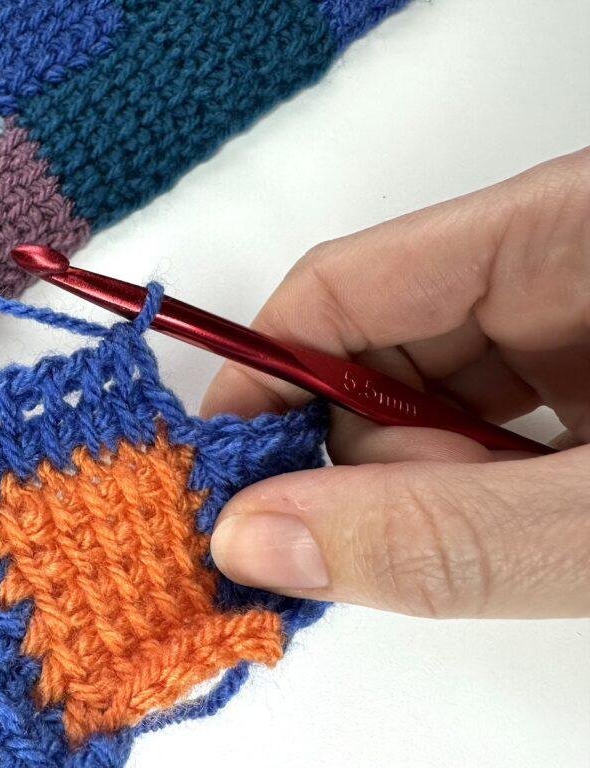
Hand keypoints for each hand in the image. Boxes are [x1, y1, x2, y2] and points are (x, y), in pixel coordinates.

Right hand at [204, 149, 589, 618]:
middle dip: (368, 459)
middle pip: (376, 346)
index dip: (261, 382)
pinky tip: (525, 522)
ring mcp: (576, 319)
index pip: (341, 284)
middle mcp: (555, 263)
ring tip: (515, 532)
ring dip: (432, 484)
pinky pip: (482, 420)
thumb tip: (252, 540)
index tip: (223, 481)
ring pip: (425, 395)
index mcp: (563, 232)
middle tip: (406, 542)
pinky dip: (477, 488)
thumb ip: (438, 532)